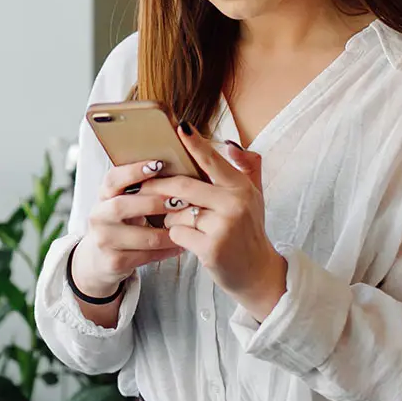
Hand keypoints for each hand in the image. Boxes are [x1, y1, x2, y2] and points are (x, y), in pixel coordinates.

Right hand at [73, 160, 182, 297]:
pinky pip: (146, 255)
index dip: (134, 170)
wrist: (99, 259)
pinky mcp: (114, 262)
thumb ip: (140, 188)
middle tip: (181, 200)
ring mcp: (104, 240)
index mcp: (103, 195)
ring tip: (190, 226)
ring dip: (169, 232)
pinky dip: (167, 250)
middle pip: (123, 206)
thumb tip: (177, 168)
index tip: (159, 164)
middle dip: (155, 202)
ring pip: (142, 236)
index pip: (113, 178)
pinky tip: (181, 245)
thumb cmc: (122, 222)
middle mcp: (99, 216)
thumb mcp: (124, 202)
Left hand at [140, 125, 286, 320]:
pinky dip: (176, 235)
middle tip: (143, 185)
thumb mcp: (255, 195)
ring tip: (178, 221)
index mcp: (241, 187)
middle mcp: (234, 204)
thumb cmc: (249, 229)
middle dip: (160, 186)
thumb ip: (247, 166)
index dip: (195, 144)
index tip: (180, 127)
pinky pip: (177, 233)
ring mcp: (223, 227)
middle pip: (184, 187)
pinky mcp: (211, 248)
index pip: (213, 161)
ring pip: (177, 212)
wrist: (258, 272)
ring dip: (169, 216)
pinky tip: (186, 238)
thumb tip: (231, 144)